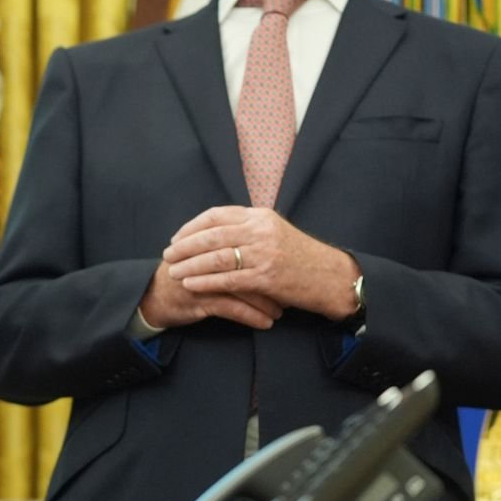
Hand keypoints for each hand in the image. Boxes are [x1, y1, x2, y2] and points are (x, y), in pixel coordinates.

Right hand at [139, 257, 283, 329]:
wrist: (153, 297)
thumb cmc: (181, 275)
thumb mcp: (199, 254)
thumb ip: (223, 244)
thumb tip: (258, 244)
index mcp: (208, 241)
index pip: (244, 243)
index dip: (267, 256)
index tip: (286, 269)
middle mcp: (205, 256)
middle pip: (248, 263)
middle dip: (271, 280)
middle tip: (289, 293)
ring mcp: (202, 277)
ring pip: (243, 287)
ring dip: (265, 302)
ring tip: (280, 312)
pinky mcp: (199, 300)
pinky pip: (233, 308)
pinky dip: (252, 317)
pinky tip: (265, 323)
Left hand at [163, 206, 360, 319]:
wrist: (332, 277)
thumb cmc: (300, 257)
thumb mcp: (274, 232)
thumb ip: (247, 228)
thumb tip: (212, 231)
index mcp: (260, 216)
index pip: (216, 215)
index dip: (191, 227)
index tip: (176, 238)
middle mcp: (260, 230)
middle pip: (211, 235)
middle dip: (184, 246)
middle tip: (167, 255)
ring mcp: (264, 253)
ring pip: (216, 257)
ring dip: (190, 265)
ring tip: (173, 272)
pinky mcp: (266, 277)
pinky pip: (227, 279)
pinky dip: (205, 282)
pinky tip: (190, 285)